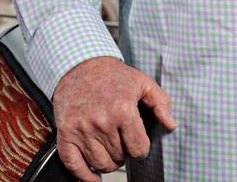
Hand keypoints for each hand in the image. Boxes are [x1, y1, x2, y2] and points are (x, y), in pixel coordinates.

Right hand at [52, 56, 177, 180]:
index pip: (138, 149)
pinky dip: (84, 176)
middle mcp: (101, 122)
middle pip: (120, 157)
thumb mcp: (142, 82)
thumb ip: (161, 103)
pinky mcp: (65, 133)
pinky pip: (74, 164)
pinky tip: (93, 175)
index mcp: (122, 110)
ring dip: (108, 163)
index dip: (141, 149)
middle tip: (122, 141)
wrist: (78, 65)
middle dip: (124, 153)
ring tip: (110, 150)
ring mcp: (81, 129)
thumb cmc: (111, 75)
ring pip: (100, 164)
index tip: (138, 144)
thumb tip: (171, 125)